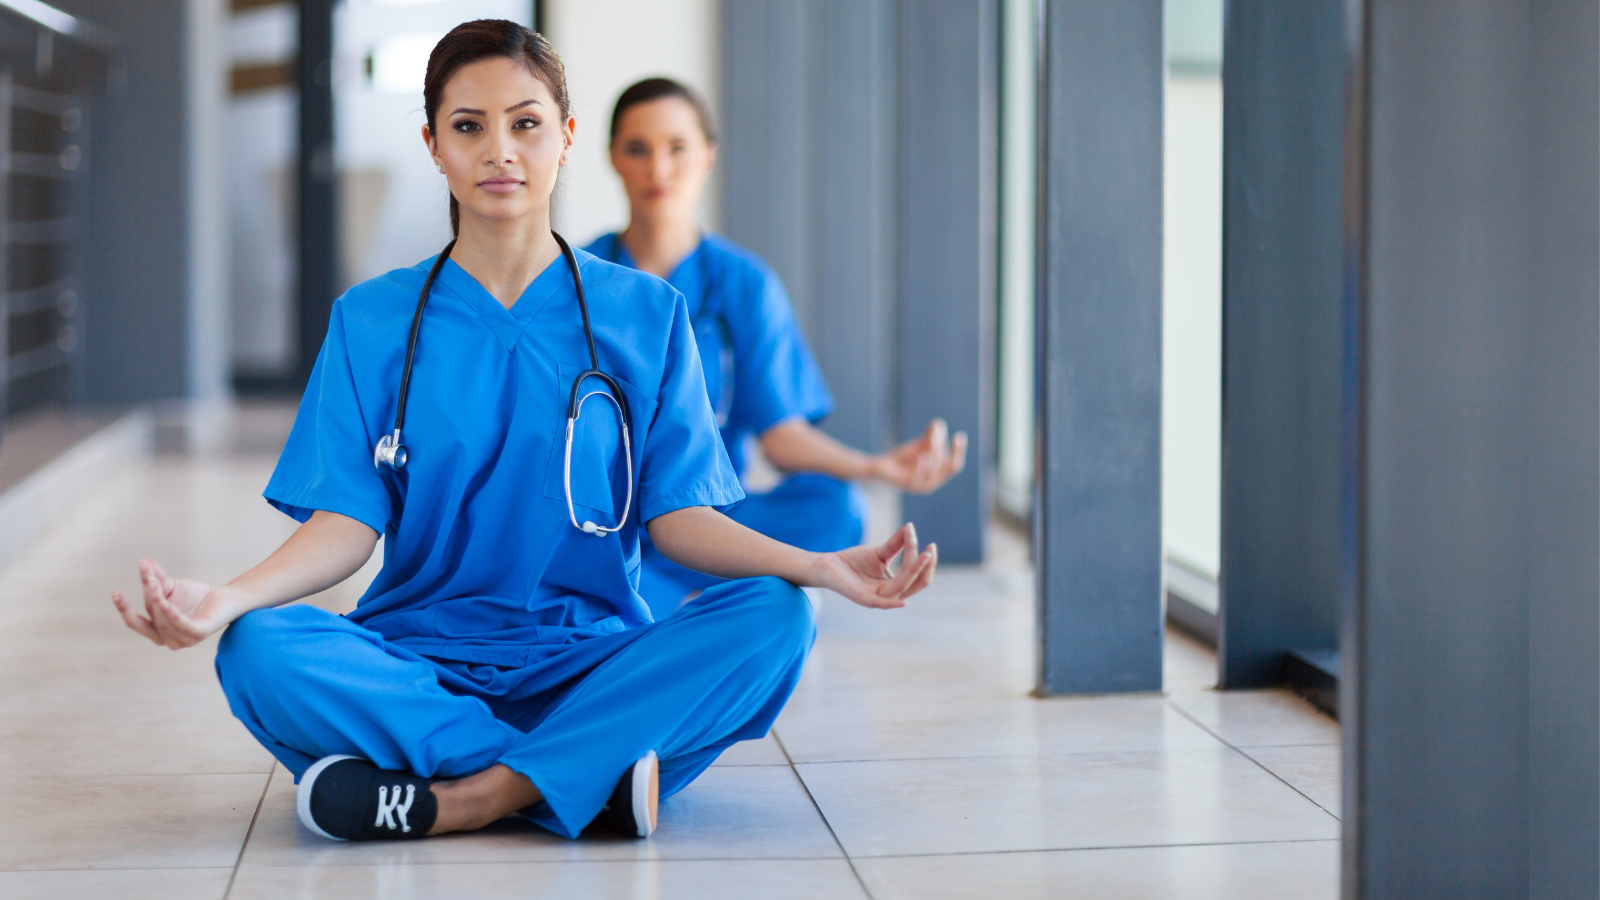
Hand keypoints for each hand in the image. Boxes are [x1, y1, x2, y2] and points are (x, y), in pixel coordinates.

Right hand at [111, 559, 240, 649]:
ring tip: (154, 581)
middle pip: (150, 619)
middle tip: (145, 579)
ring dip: (157, 599)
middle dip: (146, 599)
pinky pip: (183, 625)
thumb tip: (143, 561)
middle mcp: (168, 639)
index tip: (115, 592)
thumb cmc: (195, 596)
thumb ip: (156, 579)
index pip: (135, 622)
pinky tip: (165, 603)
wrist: (225, 598)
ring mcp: (183, 640)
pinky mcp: (198, 634)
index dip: (124, 609)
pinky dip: (172, 615)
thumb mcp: (170, 587)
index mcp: (157, 630)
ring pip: (164, 619)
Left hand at [812, 524, 937, 608]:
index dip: (926, 562)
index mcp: (895, 585)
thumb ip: (897, 544)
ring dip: (913, 572)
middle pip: (915, 584)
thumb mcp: (880, 552)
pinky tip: (903, 602)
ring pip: (900, 588)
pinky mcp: (860, 597)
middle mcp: (888, 594)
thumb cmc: (854, 561)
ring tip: (923, 555)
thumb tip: (911, 528)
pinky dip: (891, 604)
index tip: (930, 543)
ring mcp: (875, 597)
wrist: (827, 564)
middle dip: (924, 567)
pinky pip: (879, 603)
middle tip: (930, 550)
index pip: (918, 577)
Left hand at [870, 418, 967, 493]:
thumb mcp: (921, 444)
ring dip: (934, 453)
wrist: (883, 467)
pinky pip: (918, 478)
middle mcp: (932, 483)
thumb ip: (931, 435)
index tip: (959, 435)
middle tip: (937, 433)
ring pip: (933, 471)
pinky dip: (921, 467)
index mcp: (939, 475)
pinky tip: (922, 455)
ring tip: (931, 439)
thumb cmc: (905, 457)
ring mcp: (920, 486)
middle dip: (944, 450)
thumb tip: (938, 423)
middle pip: (946, 468)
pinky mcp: (907, 485)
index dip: (959, 452)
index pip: (955, 466)